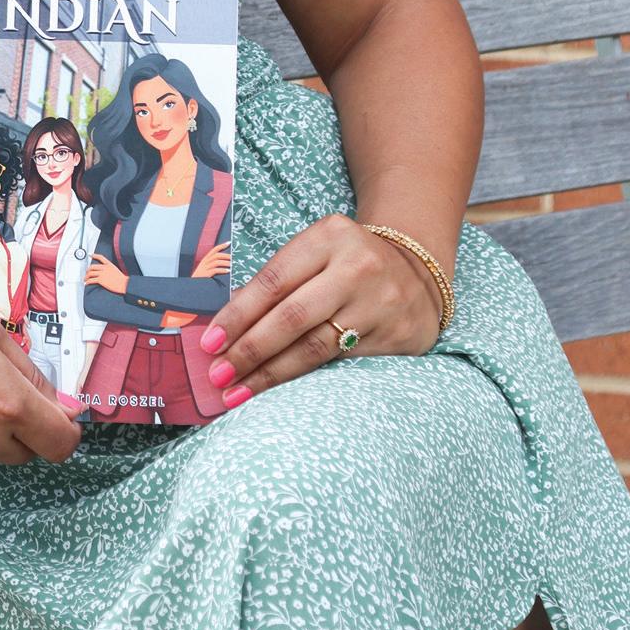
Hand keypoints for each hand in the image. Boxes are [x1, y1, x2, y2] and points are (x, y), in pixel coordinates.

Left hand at [85, 254, 127, 292]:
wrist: (124, 284)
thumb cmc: (122, 279)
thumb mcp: (116, 270)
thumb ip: (110, 269)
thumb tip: (105, 272)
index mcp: (109, 264)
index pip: (100, 257)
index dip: (94, 255)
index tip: (90, 254)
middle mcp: (104, 268)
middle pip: (92, 266)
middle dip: (88, 270)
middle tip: (86, 273)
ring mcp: (102, 274)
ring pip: (90, 273)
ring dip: (86, 277)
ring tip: (85, 279)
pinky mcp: (101, 280)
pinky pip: (91, 280)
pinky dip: (87, 282)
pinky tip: (86, 284)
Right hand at [192, 240, 231, 279]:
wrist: (193, 284)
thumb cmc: (201, 277)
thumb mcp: (205, 268)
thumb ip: (212, 264)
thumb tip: (225, 262)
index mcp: (205, 259)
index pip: (214, 250)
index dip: (222, 246)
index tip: (229, 243)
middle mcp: (205, 262)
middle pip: (217, 255)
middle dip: (226, 256)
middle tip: (234, 257)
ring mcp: (205, 268)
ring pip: (216, 262)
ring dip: (226, 263)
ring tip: (233, 265)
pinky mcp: (206, 274)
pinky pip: (215, 270)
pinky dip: (222, 270)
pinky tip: (228, 271)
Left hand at [199, 214, 442, 407]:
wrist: (419, 270)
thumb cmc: (347, 263)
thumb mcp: (315, 253)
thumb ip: (277, 282)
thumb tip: (225, 327)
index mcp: (329, 236)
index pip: (273, 281)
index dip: (238, 315)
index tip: (211, 343)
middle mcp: (356, 266)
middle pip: (291, 316)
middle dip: (249, 350)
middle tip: (218, 375)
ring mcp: (379, 302)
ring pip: (314, 346)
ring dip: (271, 374)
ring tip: (238, 393)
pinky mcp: (396, 335)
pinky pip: (340, 363)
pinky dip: (304, 380)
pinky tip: (279, 393)